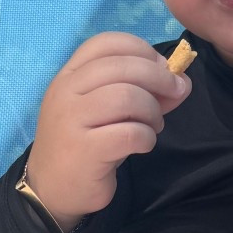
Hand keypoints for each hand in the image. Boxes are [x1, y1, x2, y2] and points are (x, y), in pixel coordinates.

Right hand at [25, 31, 190, 231]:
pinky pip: (130, 133)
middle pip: (122, 67)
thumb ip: (140, 91)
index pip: (105, 43)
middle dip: (159, 77)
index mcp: (68, 75)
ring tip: (153, 125)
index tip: (161, 66)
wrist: (52, 189)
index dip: (141, 49)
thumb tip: (181, 81)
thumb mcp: (106, 110)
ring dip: (152, 110)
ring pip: (127, 97)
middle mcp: (65, 92)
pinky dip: (147, 138)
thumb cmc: (85, 143)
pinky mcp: (85, 150)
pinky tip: (143, 145)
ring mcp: (71, 120)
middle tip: (175, 93)